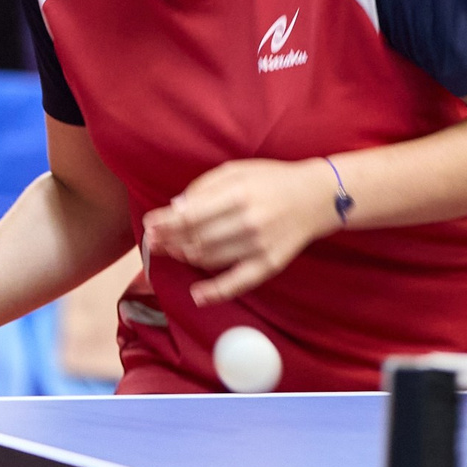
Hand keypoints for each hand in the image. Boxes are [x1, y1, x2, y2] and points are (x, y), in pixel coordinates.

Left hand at [141, 158, 341, 304]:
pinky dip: (215, 292)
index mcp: (238, 194)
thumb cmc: (271, 181)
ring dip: (185, 257)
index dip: (166, 222)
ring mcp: (260, 246)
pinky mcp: (270, 264)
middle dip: (169, 241)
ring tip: (172, 251)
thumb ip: (205, 187)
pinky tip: (197, 295)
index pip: (190, 215)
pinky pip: (238, 283)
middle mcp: (249, 221)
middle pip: (196, 238)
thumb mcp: (237, 171)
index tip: (150, 224)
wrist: (316, 197)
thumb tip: (175, 207)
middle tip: (154, 241)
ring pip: (210, 258)